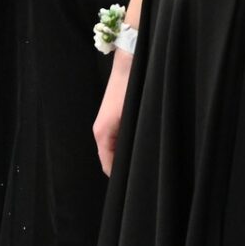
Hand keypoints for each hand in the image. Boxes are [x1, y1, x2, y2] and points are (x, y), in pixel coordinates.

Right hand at [94, 51, 132, 174]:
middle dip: (124, 166)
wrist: (131, 60)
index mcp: (102, 134)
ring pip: (115, 148)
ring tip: (144, 160)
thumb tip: (135, 164)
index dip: (121, 178)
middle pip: (110, 159)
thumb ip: (131, 143)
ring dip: (126, 154)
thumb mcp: (134, 118)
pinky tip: (141, 143)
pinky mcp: (113, 116)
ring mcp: (106, 123)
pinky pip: (117, 138)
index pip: (108, 166)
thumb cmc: (132, 87)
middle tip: (143, 172)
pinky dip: (126, 144)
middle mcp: (101, 130)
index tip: (135, 185)